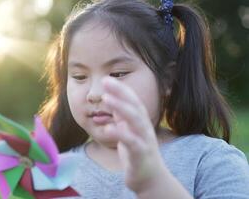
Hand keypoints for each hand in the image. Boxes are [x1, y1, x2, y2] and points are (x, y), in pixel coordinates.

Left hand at [101, 77, 167, 193]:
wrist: (150, 179)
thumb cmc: (137, 153)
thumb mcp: (128, 131)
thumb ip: (122, 117)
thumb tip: (112, 100)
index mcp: (140, 121)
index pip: (132, 100)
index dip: (121, 88)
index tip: (107, 78)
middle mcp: (145, 127)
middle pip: (135, 105)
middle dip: (121, 92)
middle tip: (106, 81)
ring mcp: (144, 140)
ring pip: (135, 120)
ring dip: (121, 107)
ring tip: (106, 99)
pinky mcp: (141, 154)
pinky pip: (131, 142)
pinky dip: (120, 134)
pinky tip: (108, 129)